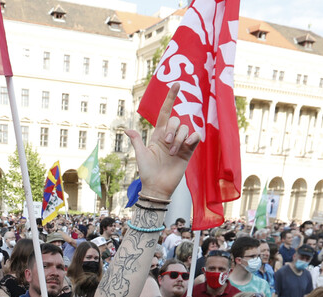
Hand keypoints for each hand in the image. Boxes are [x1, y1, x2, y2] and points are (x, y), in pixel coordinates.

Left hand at [126, 84, 200, 199]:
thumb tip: (126, 130)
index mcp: (158, 135)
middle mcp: (170, 137)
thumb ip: (136, 140)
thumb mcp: (141, 154)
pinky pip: (196, 137)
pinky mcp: (189, 151)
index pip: (166, 112)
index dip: (171, 98)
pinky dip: (192, 138)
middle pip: (177, 120)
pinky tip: (186, 146)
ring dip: (179, 139)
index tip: (176, 85)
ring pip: (186, 128)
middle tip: (167, 145)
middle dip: (172, 130)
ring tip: (173, 153)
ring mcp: (181, 143)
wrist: (157, 186)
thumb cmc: (147, 171)